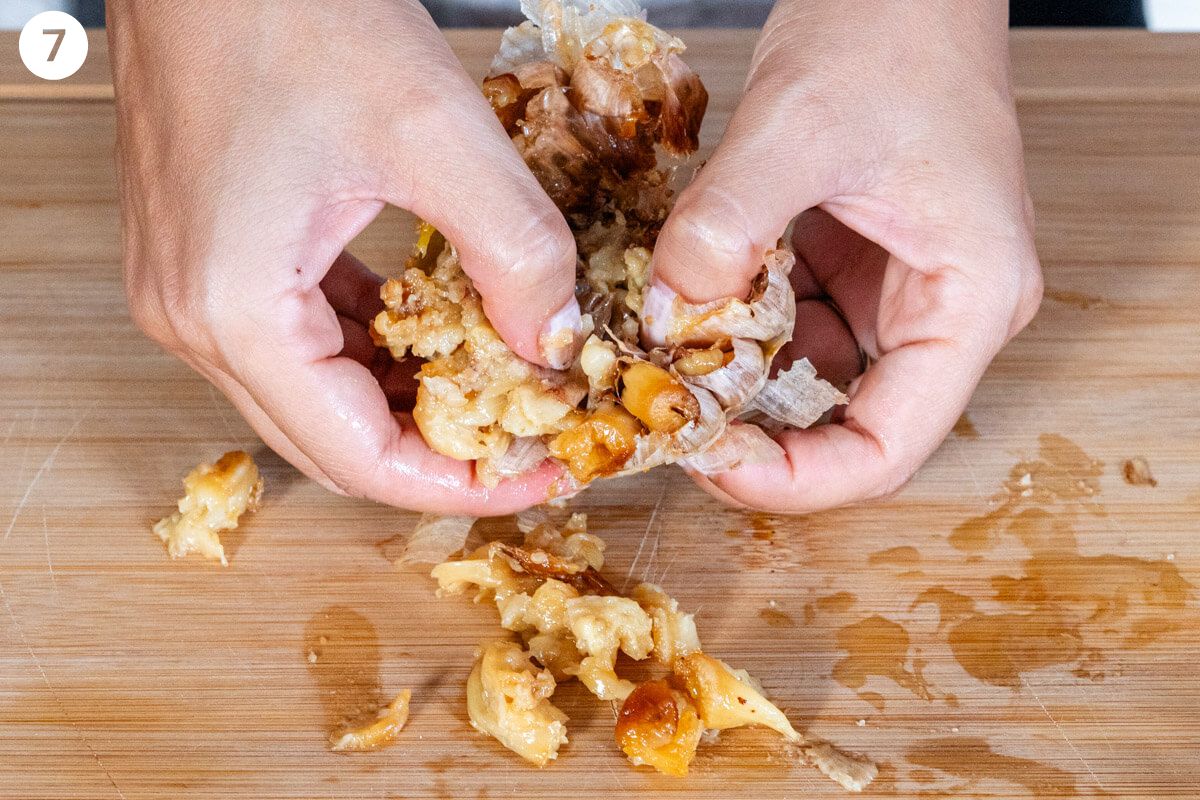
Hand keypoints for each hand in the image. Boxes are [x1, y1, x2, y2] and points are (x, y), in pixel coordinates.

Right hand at [109, 0, 580, 513]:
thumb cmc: (290, 7)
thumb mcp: (435, 132)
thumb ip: (513, 251)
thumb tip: (557, 344)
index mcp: (234, 309)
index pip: (356, 458)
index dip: (459, 483)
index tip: (540, 472)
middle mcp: (194, 318)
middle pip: (333, 439)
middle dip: (441, 452)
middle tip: (532, 440)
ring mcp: (191, 287)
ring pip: (317, 393)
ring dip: (409, 401)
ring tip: (499, 389)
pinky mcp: (209, 252)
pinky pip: (300, 336)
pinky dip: (372, 348)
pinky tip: (435, 330)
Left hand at [651, 0, 1042, 511]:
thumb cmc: (891, 33)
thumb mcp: (797, 127)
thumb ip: (726, 226)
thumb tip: (665, 316)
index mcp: (970, 302)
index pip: (889, 447)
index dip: (798, 479)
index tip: (712, 462)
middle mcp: (942, 313)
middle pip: (847, 427)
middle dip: (757, 438)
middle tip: (672, 424)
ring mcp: (895, 292)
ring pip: (811, 383)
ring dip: (737, 388)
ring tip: (663, 373)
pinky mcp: (852, 268)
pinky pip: (790, 331)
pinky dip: (734, 336)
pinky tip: (683, 319)